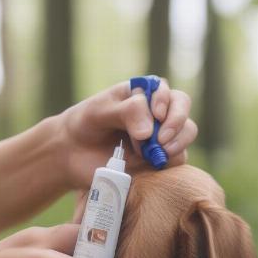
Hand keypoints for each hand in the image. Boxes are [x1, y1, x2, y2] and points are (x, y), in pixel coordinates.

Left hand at [60, 79, 197, 188]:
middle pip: (182, 111)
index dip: (166, 103)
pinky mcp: (157, 161)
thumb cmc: (85, 124)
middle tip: (160, 140)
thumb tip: (150, 131)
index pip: (167, 93)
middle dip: (176, 124)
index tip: (156, 114)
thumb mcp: (100, 111)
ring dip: (177, 143)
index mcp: (143, 95)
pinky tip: (153, 165)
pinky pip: (176, 160)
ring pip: (185, 135)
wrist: (72, 154)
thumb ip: (126, 113)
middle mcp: (156, 114)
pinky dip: (171, 162)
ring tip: (155, 154)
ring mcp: (159, 138)